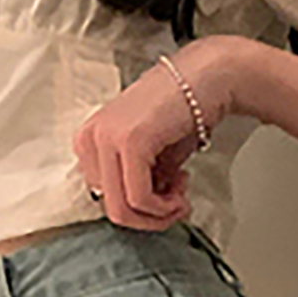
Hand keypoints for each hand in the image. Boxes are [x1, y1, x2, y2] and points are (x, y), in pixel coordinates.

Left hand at [72, 37, 237, 231]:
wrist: (207, 78)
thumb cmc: (182, 111)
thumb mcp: (152, 155)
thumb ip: (138, 182)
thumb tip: (142, 213)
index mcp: (90, 139)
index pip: (105, 198)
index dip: (140, 208)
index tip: (166, 197)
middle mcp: (91, 137)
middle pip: (111, 208)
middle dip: (149, 218)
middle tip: (177, 205)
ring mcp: (107, 138)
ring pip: (122, 209)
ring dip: (159, 214)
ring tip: (182, 197)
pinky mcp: (129, 142)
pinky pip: (140, 197)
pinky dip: (164, 207)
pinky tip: (182, 190)